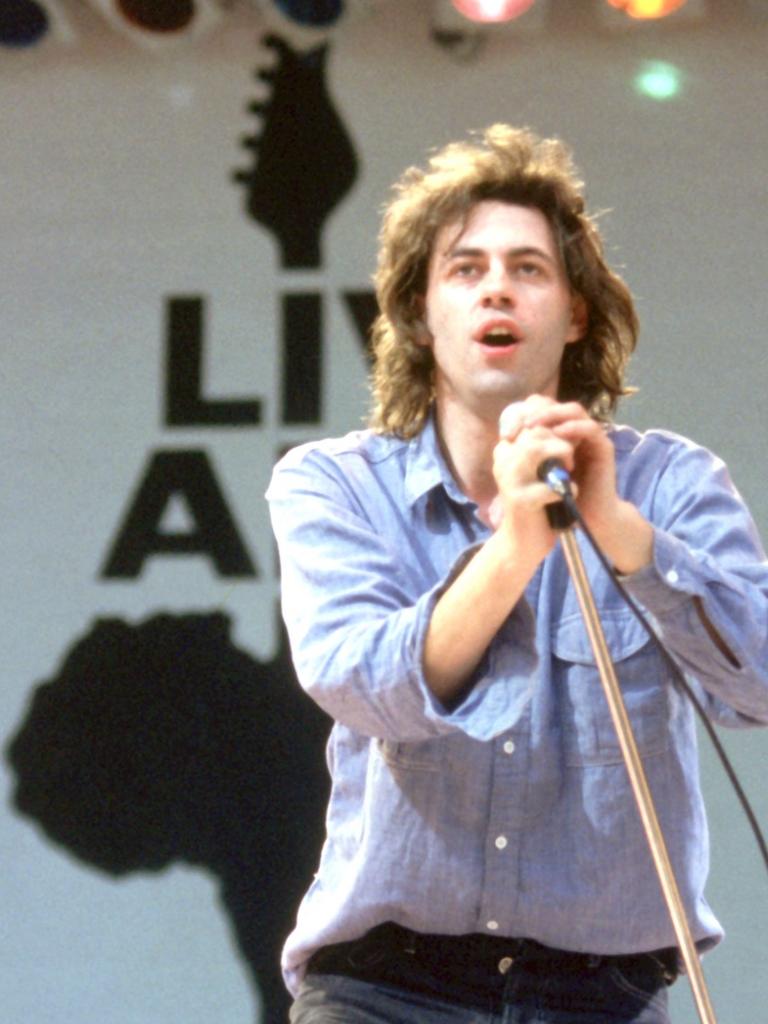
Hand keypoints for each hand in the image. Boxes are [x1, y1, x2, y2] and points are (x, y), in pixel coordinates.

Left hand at [496, 396, 652, 573]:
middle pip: (555, 404)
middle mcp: (574, 431)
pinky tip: (558, 434)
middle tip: (520, 425)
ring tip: (534, 426)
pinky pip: (591, 428)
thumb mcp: (537, 474)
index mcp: (557, 434)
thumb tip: (504, 440)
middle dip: (535, 411)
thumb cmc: (562, 497)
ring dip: (552, 414)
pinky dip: (574, 427)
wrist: (589, 519)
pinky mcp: (603, 448)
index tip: (505, 434)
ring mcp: (590, 438)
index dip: (522, 414)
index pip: (540, 409)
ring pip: (574, 410)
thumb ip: (526, 455)